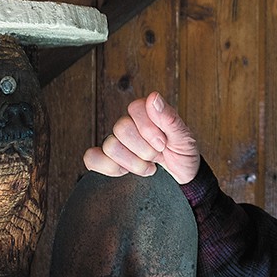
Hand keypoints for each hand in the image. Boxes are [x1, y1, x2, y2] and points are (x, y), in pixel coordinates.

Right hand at [83, 92, 200, 185]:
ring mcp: (117, 142)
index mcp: (147, 113)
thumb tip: (153, 97)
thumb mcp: (184, 138)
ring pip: (110, 146)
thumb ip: (169, 118)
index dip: (148, 129)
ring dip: (134, 162)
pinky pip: (93, 158)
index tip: (163, 143)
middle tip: (157, 155)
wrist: (182, 179)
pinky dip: (109, 167)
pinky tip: (126, 172)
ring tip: (149, 166)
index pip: (134, 108)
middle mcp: (129, 125)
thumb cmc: (183, 155)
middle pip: (121, 128)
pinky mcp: (108, 160)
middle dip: (144, 149)